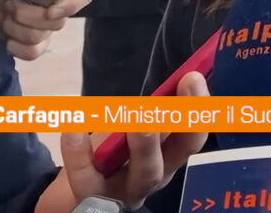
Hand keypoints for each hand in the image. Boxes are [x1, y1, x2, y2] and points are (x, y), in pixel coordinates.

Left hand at [0, 0, 93, 60]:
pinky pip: (33, 53)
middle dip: (30, 16)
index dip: (73, 5)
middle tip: (9, 5)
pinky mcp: (32, 45)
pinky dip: (18, 49)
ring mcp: (44, 29)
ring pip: (43, 38)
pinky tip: (5, 40)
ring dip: (20, 31)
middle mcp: (54, 8)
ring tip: (4, 21)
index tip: (51, 10)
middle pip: (58, 22)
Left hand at [35, 72, 209, 211]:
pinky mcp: (94, 196)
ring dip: (145, 143)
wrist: (85, 189)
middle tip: (173, 94)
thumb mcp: (135, 130)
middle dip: (179, 123)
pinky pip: (86, 176)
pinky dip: (79, 152)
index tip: (193, 76)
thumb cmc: (116, 153)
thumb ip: (152, 110)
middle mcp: (158, 173)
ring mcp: (129, 189)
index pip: (193, 133)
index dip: (198, 107)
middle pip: (178, 154)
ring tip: (136, 116)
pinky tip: (73, 128)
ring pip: (145, 173)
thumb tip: (171, 75)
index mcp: (171, 154)